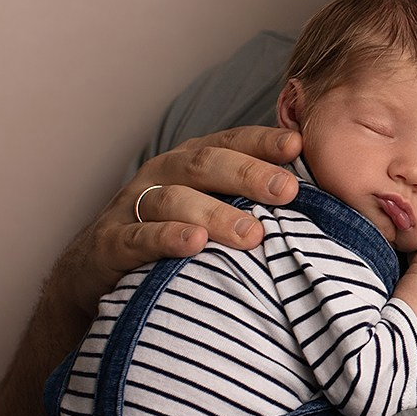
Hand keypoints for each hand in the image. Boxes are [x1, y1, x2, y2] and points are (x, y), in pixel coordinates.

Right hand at [50, 125, 302, 315]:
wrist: (94, 273)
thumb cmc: (171, 238)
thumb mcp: (211, 212)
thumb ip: (253, 203)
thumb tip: (322, 205)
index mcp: (192, 163)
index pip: (231, 142)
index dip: (262, 142)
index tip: (297, 148)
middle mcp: (162, 175)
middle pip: (206, 164)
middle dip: (248, 175)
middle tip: (286, 192)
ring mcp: (132, 206)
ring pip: (174, 200)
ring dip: (215, 214)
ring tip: (252, 234)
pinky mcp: (110, 243)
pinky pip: (138, 237)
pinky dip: (166, 239)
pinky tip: (194, 244)